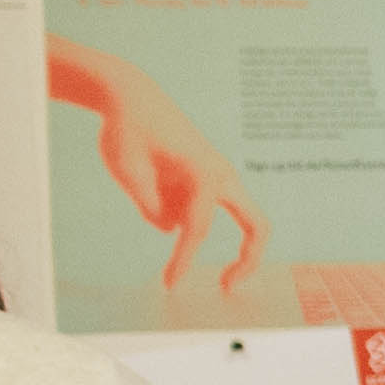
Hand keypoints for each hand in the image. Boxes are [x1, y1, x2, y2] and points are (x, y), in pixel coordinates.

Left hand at [46, 40, 268, 305]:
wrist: (131, 97)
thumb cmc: (128, 129)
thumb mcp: (128, 171)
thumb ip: (151, 207)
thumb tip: (171, 229)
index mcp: (205, 172)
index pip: (199, 228)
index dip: (184, 260)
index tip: (169, 284)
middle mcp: (221, 175)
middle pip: (256, 225)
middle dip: (247, 260)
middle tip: (227, 287)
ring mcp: (217, 176)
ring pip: (218, 215)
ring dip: (184, 219)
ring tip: (150, 182)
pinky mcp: (204, 179)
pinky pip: (194, 206)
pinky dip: (174, 207)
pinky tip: (149, 176)